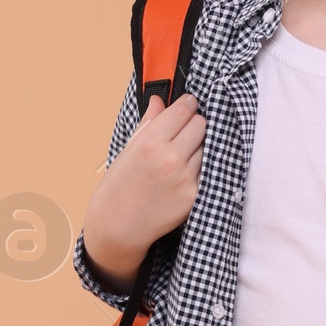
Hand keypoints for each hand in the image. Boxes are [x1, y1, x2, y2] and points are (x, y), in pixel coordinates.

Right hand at [80, 92, 205, 289]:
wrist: (117, 225)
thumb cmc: (119, 185)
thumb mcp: (129, 149)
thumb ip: (149, 123)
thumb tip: (160, 100)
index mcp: (151, 142)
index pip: (185, 109)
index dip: (188, 104)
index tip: (188, 105)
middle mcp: (171, 159)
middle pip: (202, 124)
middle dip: (195, 124)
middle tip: (184, 132)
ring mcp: (186, 179)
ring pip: (208, 147)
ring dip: (199, 146)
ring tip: (183, 154)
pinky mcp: (195, 196)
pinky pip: (208, 171)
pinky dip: (201, 167)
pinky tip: (186, 171)